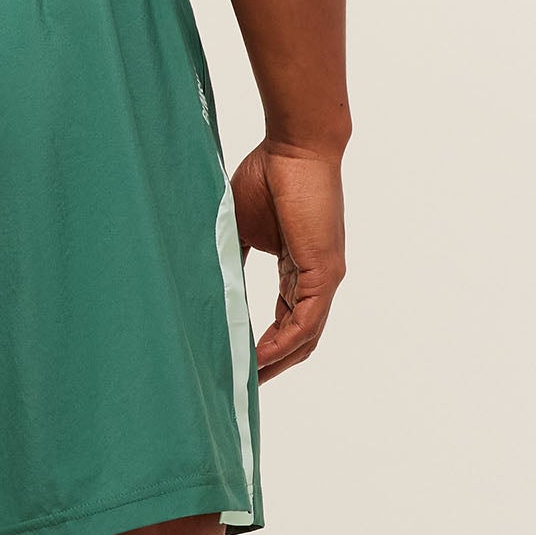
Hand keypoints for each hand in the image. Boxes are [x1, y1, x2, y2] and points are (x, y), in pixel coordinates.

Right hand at [229, 141, 345, 379]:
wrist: (294, 145)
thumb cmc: (269, 173)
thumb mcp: (240, 228)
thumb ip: (231, 260)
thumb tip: (210, 288)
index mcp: (300, 269)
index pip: (286, 322)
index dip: (264, 349)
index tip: (237, 367)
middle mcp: (318, 279)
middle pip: (298, 340)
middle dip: (271, 367)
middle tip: (240, 389)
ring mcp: (325, 278)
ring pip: (304, 338)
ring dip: (275, 364)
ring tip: (244, 384)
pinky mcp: (325, 272)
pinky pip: (304, 323)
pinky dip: (282, 346)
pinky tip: (257, 362)